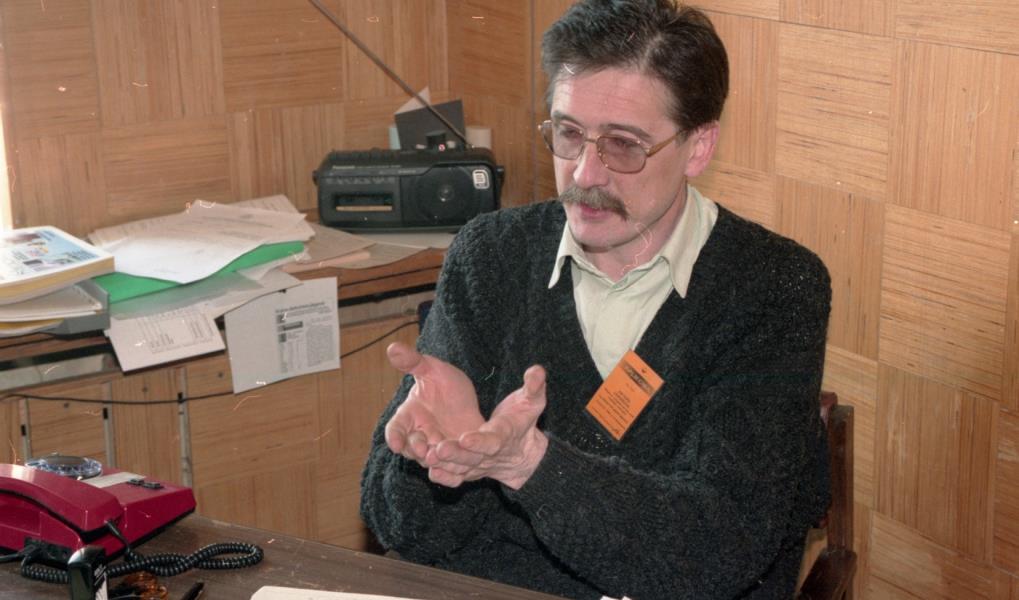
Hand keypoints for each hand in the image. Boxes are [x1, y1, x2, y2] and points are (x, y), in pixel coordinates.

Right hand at [383, 342, 484, 464]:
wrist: (470, 400)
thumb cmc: (445, 384)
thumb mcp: (432, 369)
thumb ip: (413, 362)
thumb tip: (393, 347)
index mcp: (410, 415)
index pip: (396, 428)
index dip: (395, 436)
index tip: (395, 443)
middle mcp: (420, 434)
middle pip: (412, 447)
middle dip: (415, 449)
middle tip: (423, 449)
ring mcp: (437, 447)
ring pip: (431, 459)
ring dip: (433, 459)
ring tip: (438, 455)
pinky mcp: (456, 456)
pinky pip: (451, 467)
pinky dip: (451, 470)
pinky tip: (458, 469)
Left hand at [425, 364, 548, 489]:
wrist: (523, 453)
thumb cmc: (524, 421)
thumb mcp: (533, 402)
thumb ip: (534, 387)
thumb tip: (537, 369)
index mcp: (504, 436)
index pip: (492, 441)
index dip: (480, 441)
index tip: (466, 438)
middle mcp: (490, 454)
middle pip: (472, 457)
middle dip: (456, 454)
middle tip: (439, 449)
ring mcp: (479, 465)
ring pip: (461, 468)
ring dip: (445, 465)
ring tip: (427, 458)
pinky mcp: (469, 470)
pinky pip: (456, 476)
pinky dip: (445, 477)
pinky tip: (430, 471)